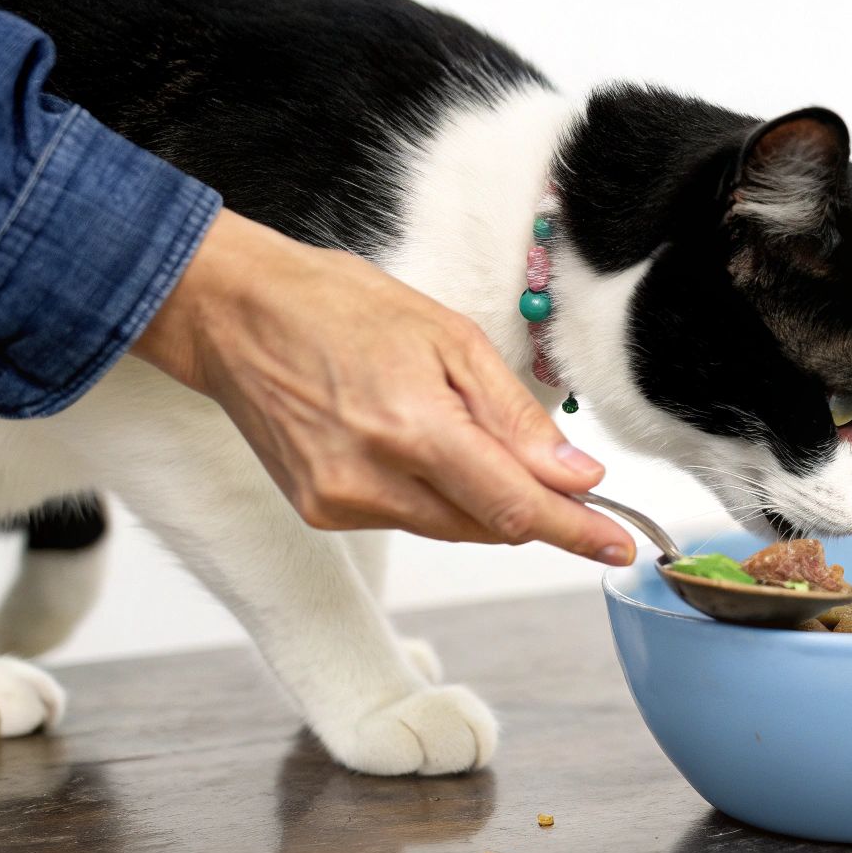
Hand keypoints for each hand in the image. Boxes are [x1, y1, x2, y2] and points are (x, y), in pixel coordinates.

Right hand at [133, 208, 634, 563]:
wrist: (232, 313)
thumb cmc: (339, 307)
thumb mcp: (449, 337)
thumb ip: (514, 416)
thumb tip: (574, 475)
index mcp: (411, 427)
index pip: (514, 506)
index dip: (575, 531)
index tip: (619, 545)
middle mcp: (371, 477)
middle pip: (488, 526)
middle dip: (537, 508)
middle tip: (567, 482)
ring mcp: (339, 501)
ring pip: (452, 527)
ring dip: (485, 500)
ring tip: (473, 438)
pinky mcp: (319, 512)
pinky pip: (410, 519)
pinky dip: (437, 496)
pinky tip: (422, 448)